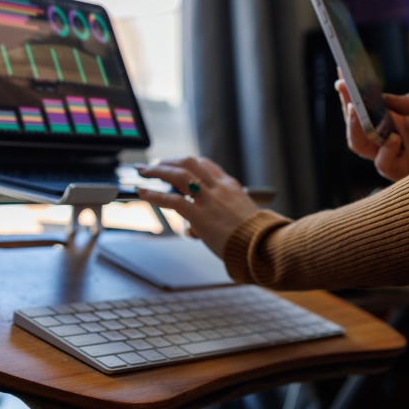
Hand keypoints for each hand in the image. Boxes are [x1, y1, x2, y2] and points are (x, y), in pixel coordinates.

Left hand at [135, 156, 258, 257]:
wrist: (263, 247)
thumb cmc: (254, 238)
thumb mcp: (241, 218)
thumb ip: (218, 218)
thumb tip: (195, 229)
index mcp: (231, 187)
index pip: (206, 165)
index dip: (187, 164)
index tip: (175, 166)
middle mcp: (219, 188)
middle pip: (190, 162)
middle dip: (169, 161)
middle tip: (155, 165)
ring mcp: (209, 200)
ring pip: (179, 175)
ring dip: (158, 171)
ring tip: (144, 172)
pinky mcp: (200, 215)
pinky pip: (173, 200)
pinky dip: (155, 195)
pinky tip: (144, 193)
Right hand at [337, 81, 408, 180]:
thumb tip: (384, 99)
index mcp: (391, 117)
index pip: (364, 104)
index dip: (350, 91)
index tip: (341, 73)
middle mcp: (386, 135)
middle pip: (355, 123)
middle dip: (346, 105)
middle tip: (344, 88)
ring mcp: (392, 154)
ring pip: (359, 144)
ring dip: (356, 127)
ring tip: (357, 110)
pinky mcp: (402, 173)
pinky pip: (383, 163)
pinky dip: (385, 150)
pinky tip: (394, 139)